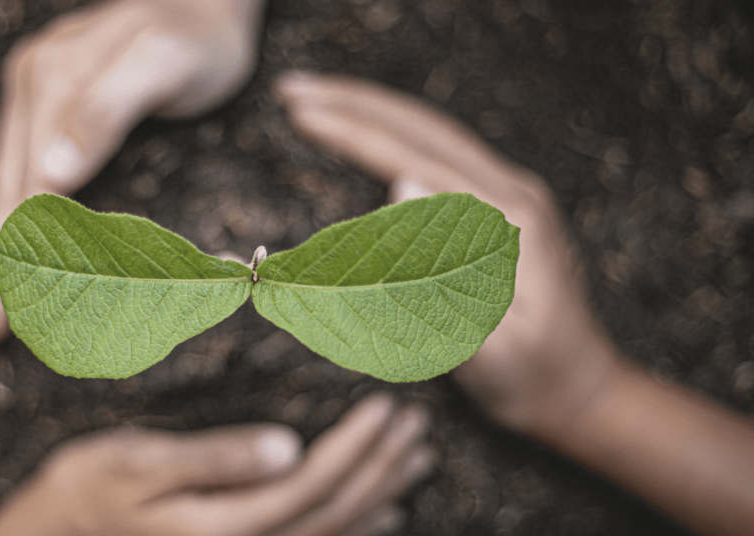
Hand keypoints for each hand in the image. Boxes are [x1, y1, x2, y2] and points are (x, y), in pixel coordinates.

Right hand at [0, 0, 265, 341]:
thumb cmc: (195, 36)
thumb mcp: (162, 62)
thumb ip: (107, 109)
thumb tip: (50, 174)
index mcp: (50, 81)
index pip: (23, 183)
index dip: (13, 248)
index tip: (9, 308)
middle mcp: (31, 87)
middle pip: (1, 189)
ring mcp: (34, 95)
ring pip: (2, 185)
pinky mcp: (46, 105)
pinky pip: (18, 171)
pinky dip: (9, 220)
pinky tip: (3, 254)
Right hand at [0, 394, 433, 535]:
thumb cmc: (90, 490)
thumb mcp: (140, 465)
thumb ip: (215, 458)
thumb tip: (288, 445)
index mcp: (229, 522)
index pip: (314, 481)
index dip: (357, 445)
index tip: (387, 405)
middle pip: (336, 509)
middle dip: (381, 465)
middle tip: (416, 424)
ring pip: (336, 530)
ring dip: (381, 493)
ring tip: (417, 459)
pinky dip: (359, 527)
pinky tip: (385, 512)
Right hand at [275, 73, 619, 434]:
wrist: (577, 390)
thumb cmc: (530, 376)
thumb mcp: (489, 346)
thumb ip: (443, 277)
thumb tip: (403, 186)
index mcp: (507, 221)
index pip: (415, 157)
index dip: (354, 132)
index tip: (301, 114)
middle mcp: (510, 194)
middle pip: (422, 125)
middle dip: (352, 100)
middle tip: (291, 88)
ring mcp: (507, 196)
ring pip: (429, 132)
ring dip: (371, 110)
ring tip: (315, 100)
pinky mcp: (497, 209)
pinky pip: (438, 153)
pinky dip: (393, 134)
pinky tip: (367, 132)